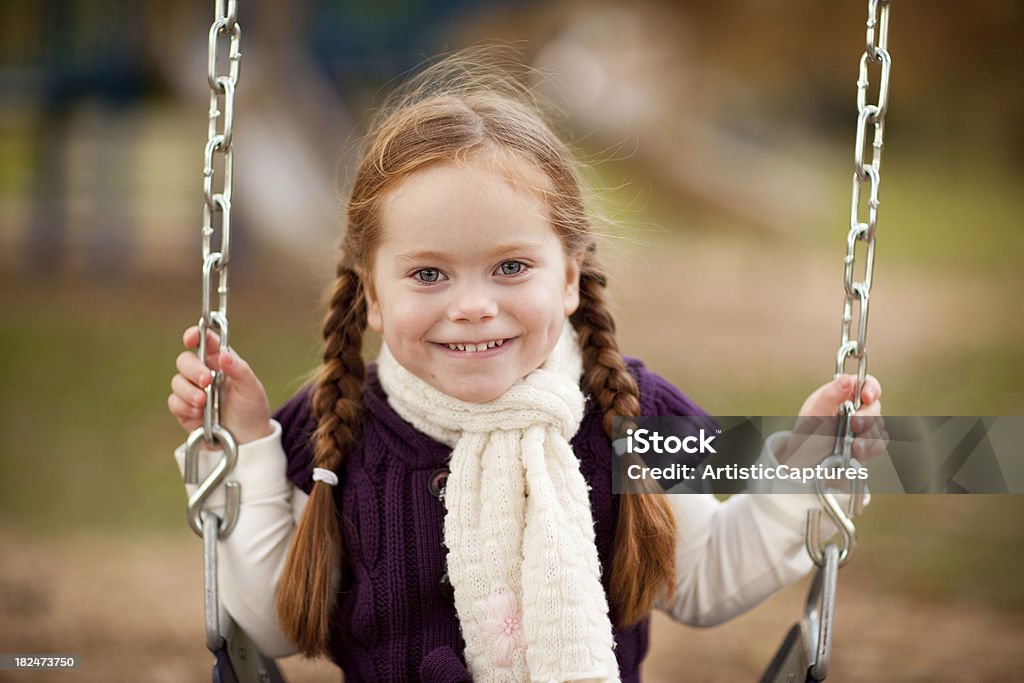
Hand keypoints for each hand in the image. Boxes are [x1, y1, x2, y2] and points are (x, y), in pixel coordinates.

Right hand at [168, 326, 272, 444]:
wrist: (246, 440)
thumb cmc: (252, 410)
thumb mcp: (252, 389)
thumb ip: (239, 370)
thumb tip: (223, 355)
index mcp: (220, 362)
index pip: (204, 342)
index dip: (194, 335)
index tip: (190, 338)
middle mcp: (204, 373)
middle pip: (184, 360)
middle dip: (193, 369)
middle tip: (206, 380)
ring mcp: (192, 391)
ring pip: (176, 381)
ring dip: (188, 391)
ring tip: (203, 403)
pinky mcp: (184, 410)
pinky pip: (174, 402)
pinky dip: (184, 406)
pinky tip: (198, 414)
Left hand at [782, 374, 888, 465]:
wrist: (807, 470)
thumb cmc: (806, 439)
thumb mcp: (814, 413)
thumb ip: (830, 395)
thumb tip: (846, 379)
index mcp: (838, 396)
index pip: (863, 383)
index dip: (871, 388)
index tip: (867, 397)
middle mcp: (852, 409)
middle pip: (875, 405)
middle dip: (867, 416)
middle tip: (854, 425)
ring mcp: (861, 427)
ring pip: (880, 424)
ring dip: (868, 435)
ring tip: (852, 445)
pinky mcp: (867, 444)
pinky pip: (881, 442)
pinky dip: (872, 447)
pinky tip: (858, 452)